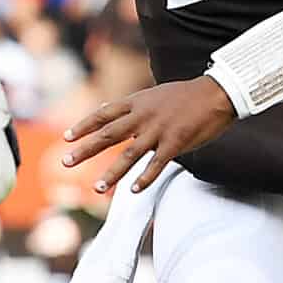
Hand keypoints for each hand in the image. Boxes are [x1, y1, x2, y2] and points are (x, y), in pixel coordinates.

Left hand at [62, 78, 236, 193]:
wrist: (216, 92)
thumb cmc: (184, 95)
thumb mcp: (151, 95)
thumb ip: (128, 105)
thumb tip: (104, 108)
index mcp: (137, 102)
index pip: (103, 114)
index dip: (83, 126)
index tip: (66, 137)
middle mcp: (143, 116)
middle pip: (108, 134)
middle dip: (85, 149)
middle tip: (66, 162)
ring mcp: (159, 130)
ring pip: (130, 154)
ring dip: (112, 173)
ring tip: (98, 188)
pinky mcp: (176, 142)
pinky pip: (157, 163)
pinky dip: (145, 178)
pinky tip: (134, 190)